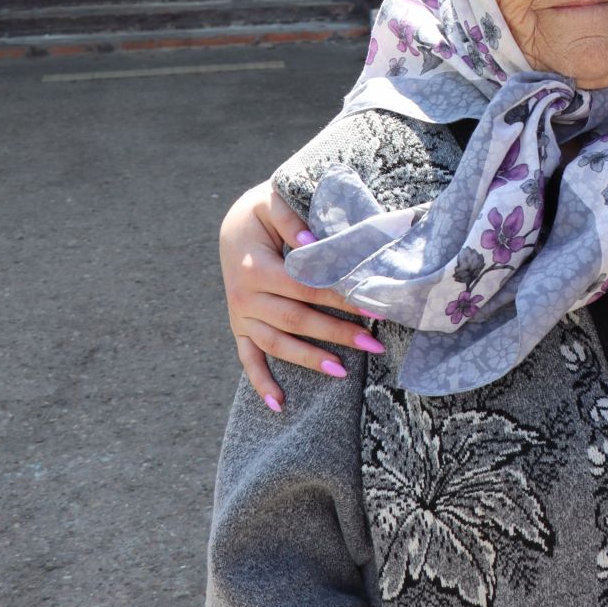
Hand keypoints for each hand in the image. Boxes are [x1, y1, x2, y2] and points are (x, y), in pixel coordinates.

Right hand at [219, 181, 381, 409]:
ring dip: (310, 360)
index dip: (338, 297)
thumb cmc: (263, 213)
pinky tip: (280, 404)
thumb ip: (292, 220)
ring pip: (277, 344)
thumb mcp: (273, 202)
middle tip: (374, 343)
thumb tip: (312, 245)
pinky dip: (261, 383)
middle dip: (336, 333)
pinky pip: (248, 359)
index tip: (371, 306)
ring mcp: (241, 315)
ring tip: (343, 372)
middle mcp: (244, 297)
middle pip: (296, 320)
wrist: (232, 226)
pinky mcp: (239, 327)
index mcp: (255, 267)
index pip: (304, 287)